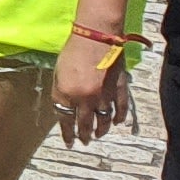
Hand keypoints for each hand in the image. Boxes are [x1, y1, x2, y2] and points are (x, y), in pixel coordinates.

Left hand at [52, 31, 131, 145]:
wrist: (96, 36)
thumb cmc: (73, 50)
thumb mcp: (58, 73)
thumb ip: (61, 92)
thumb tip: (65, 107)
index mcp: (67, 94)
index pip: (66, 120)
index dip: (67, 133)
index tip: (69, 142)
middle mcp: (86, 99)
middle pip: (85, 123)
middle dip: (84, 135)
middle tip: (84, 141)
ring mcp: (104, 95)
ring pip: (104, 120)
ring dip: (101, 130)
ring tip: (98, 135)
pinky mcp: (119, 88)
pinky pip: (121, 108)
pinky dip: (119, 117)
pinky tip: (117, 122)